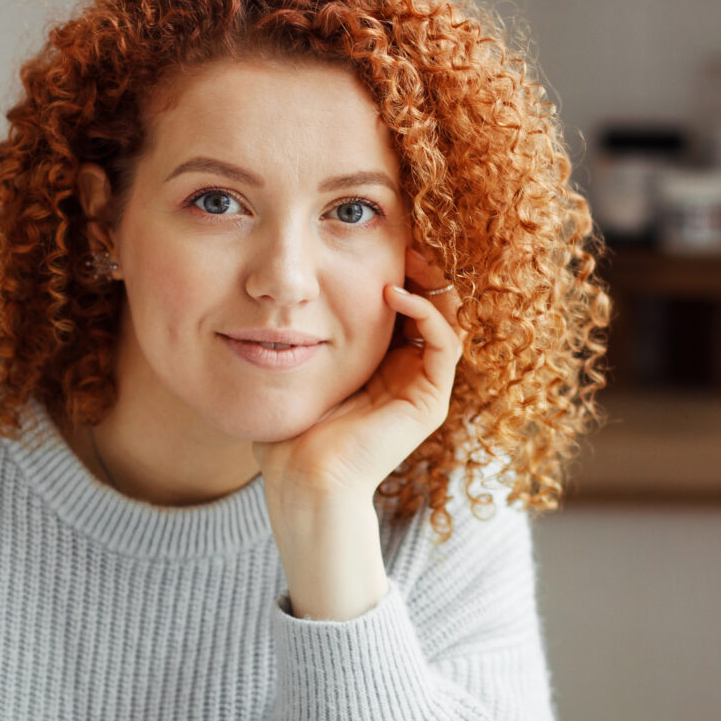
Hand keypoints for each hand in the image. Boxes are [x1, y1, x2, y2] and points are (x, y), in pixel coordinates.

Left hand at [258, 250, 462, 620]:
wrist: (305, 480)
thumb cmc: (292, 433)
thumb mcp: (297, 369)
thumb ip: (298, 337)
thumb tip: (273, 297)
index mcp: (381, 365)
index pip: (403, 307)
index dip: (398, 271)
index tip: (376, 242)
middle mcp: (408, 373)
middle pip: (432, 307)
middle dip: (421, 270)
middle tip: (402, 240)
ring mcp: (423, 388)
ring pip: (446, 320)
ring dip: (430, 284)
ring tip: (406, 257)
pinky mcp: (430, 402)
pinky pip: (446, 345)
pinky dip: (427, 314)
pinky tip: (395, 295)